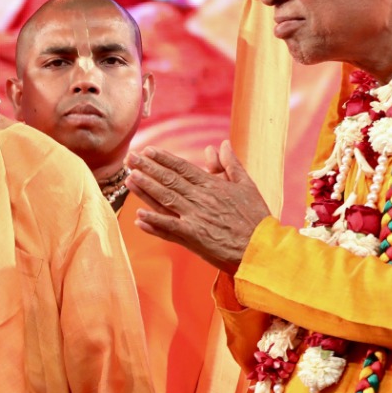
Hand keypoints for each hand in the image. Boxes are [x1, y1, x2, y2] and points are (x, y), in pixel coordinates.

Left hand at [127, 142, 270, 274]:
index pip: (183, 168)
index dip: (163, 158)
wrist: (262, 247)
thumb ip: (230, 165)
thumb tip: (219, 145)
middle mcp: (201, 199)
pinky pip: (169, 228)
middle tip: (129, 157)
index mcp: (213, 185)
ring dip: (146, 189)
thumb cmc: (255, 217)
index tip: (148, 150)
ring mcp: (195, 218)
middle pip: (169, 180)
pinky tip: (138, 216)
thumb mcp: (246, 185)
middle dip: (147, 168)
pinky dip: (154, 222)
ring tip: (129, 177)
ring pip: (166, 199)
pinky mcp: (194, 237)